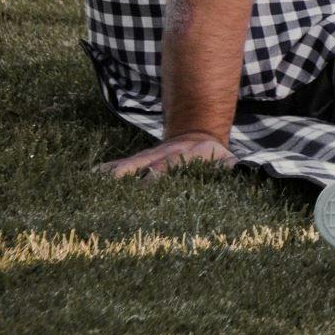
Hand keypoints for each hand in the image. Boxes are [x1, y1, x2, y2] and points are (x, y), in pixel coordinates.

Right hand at [99, 130, 232, 178]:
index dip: (159, 178)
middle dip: (132, 181)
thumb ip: (231, 169)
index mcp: (187, 157)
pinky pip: (122, 164)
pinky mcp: (141, 159)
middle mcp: (166, 155)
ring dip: (115, 174)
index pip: (172, 168)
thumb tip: (245, 175)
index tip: (148, 191)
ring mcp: (151, 156)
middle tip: (117, 200)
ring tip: (95, 185)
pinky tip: (90, 176)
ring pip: (130, 164)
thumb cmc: (216, 157)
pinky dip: (106, 170)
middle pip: (146, 168)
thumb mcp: (228, 161)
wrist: (199, 134)